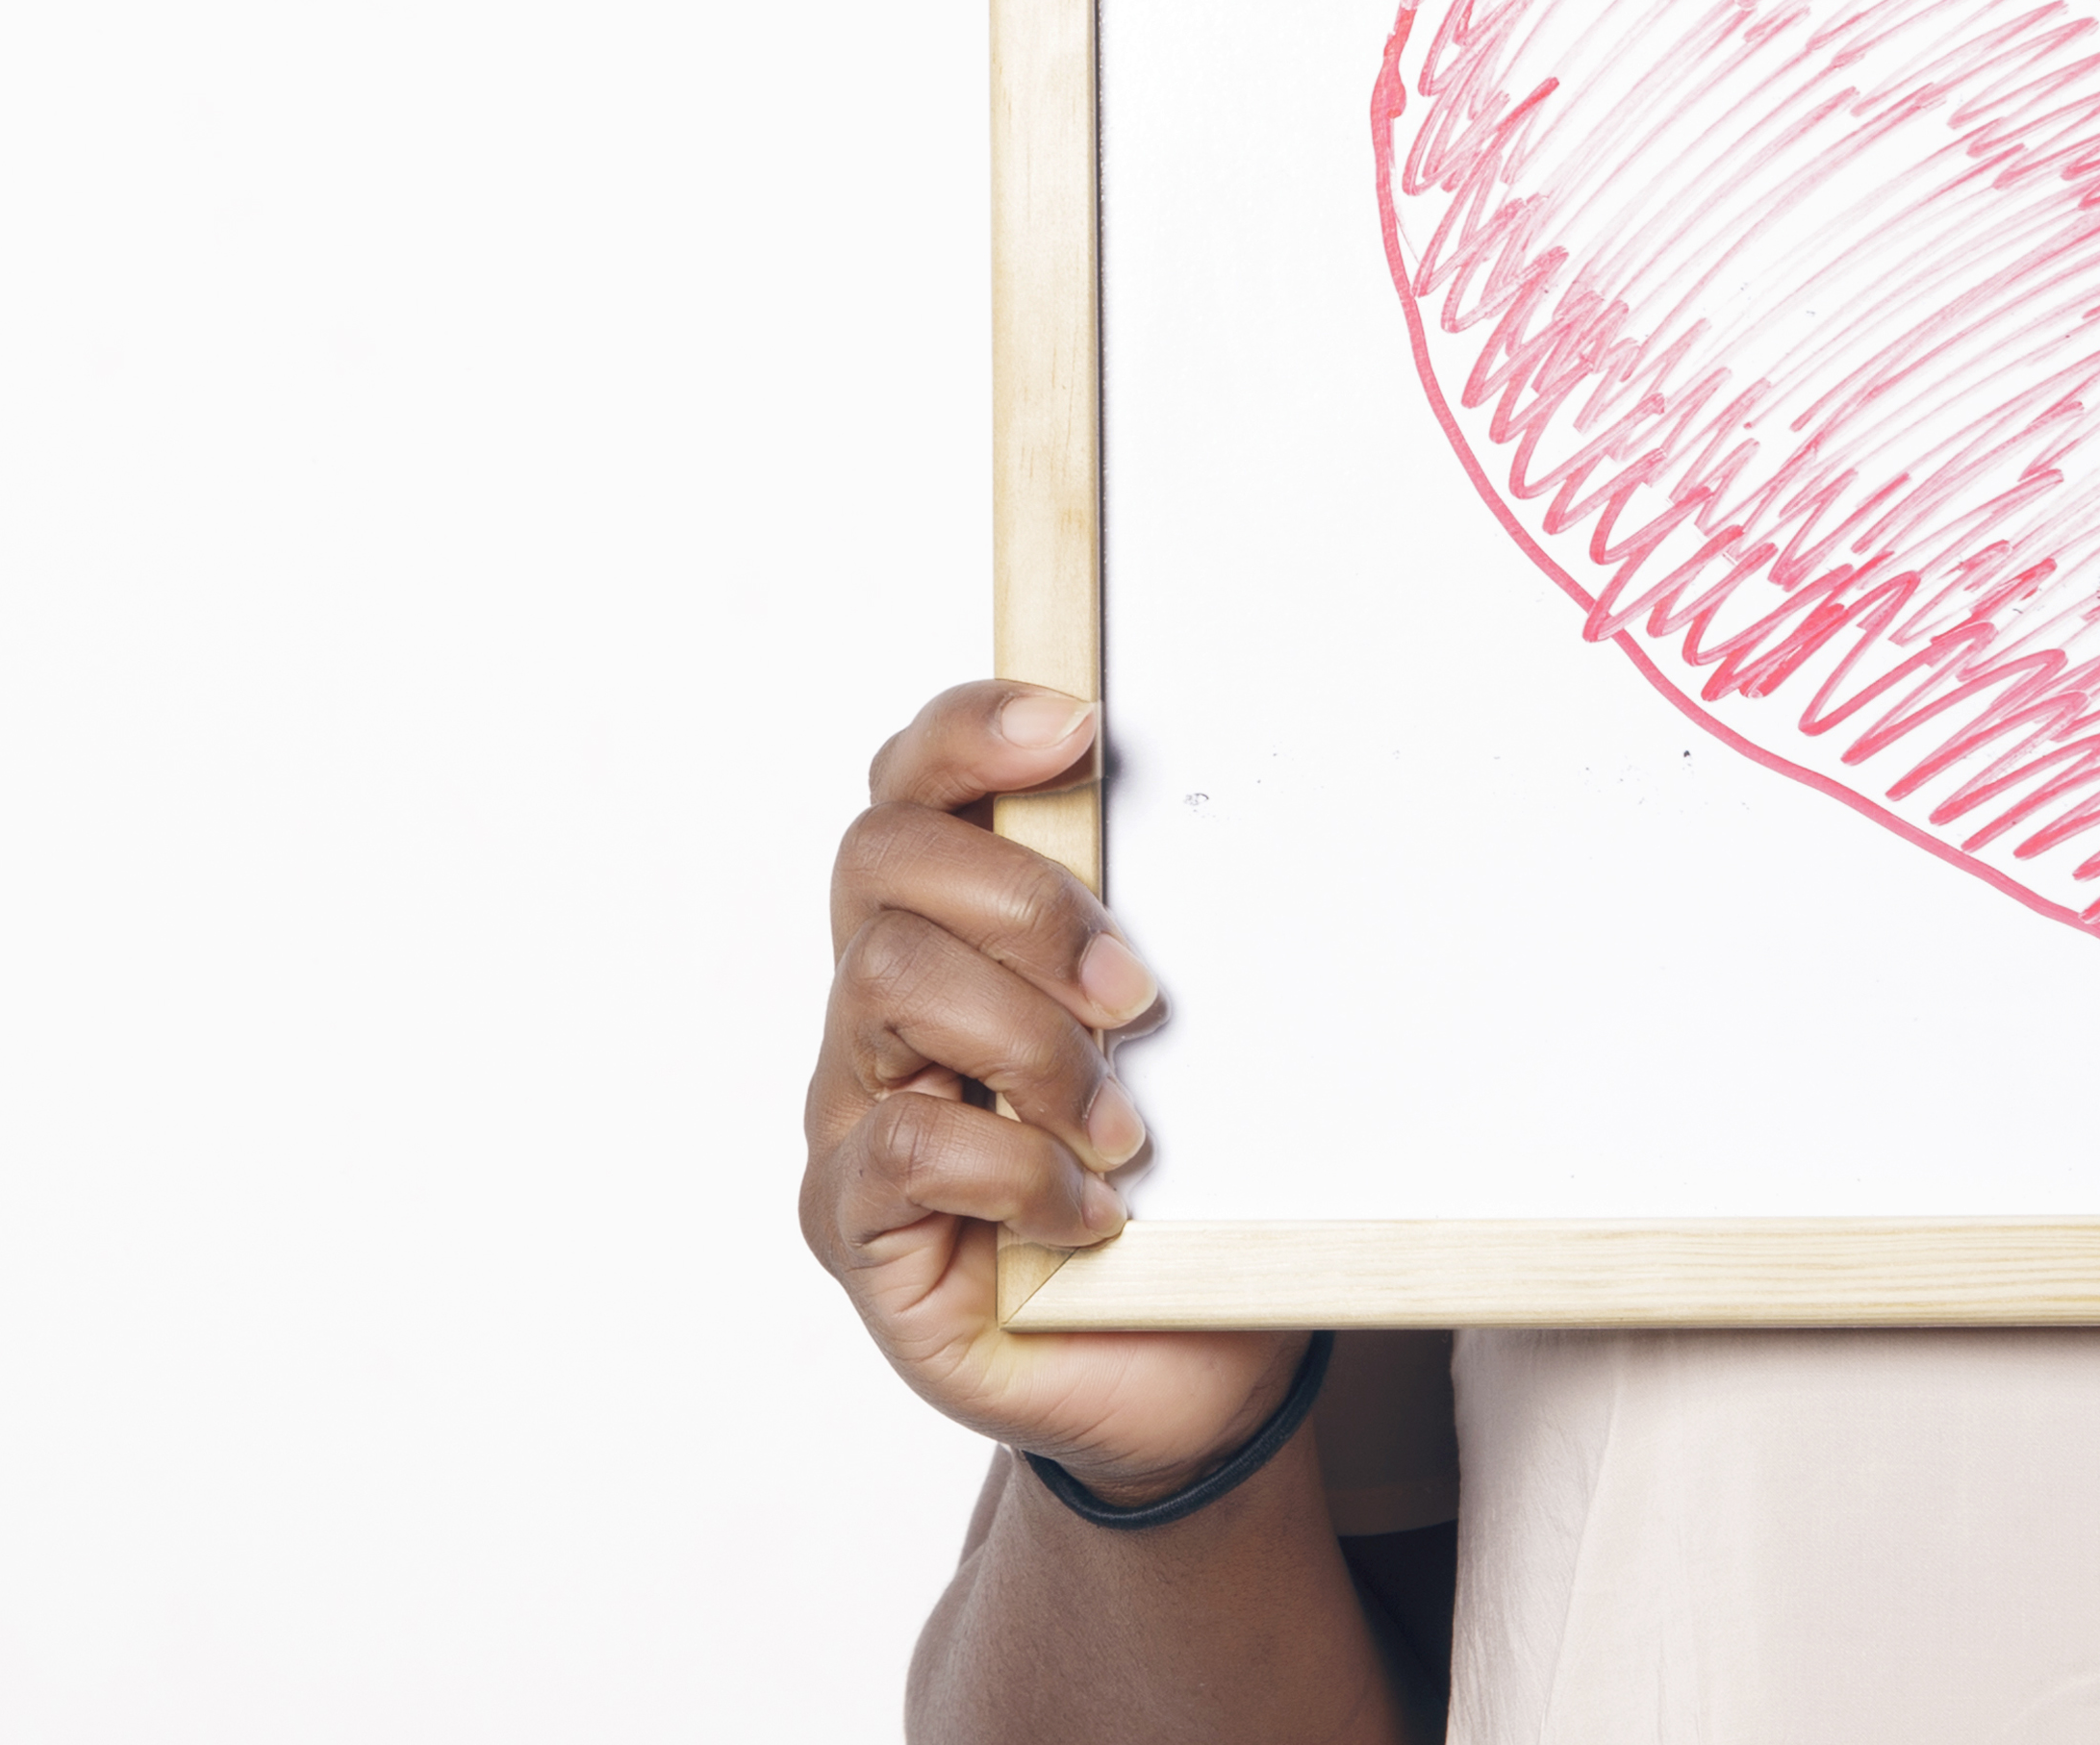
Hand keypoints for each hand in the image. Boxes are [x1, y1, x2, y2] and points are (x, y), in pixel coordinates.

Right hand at [797, 682, 1306, 1498]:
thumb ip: (1173, 935)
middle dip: (1023, 898)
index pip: (915, 786)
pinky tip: (1089, 1211)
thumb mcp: (1202, 1047)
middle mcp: (883, 1006)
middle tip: (1137, 992)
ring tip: (1124, 1126)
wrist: (1192, 1374)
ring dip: (1031, 1043)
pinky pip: (906, 1142)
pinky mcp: (855, 1220)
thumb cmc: (1193, 1195)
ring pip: (887, 983)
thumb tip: (1245, 801)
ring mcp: (854, 1109)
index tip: (1077, 725)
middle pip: (880, 859)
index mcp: (958, 932)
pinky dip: (1017, 1167)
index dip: (970, 731)